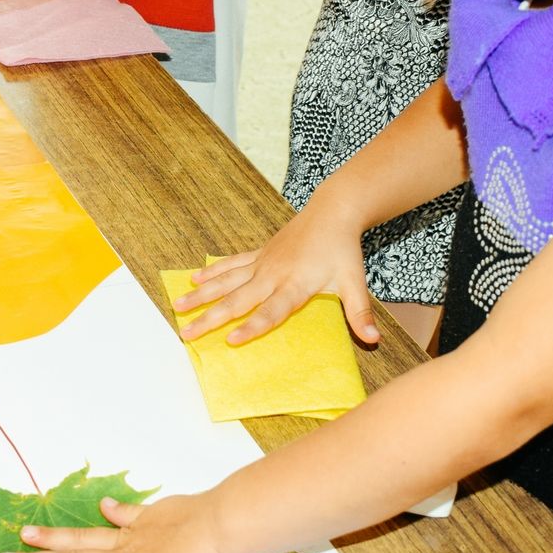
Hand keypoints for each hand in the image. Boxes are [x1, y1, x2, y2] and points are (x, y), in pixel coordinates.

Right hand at [174, 191, 377, 345]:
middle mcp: (272, 274)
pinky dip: (212, 272)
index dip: (252, 328)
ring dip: (201, 296)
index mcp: (295, 285)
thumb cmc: (343, 250)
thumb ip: (359, 313)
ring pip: (226, 281)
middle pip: (237, 300)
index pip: (270, 312)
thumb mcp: (355, 282)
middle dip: (210, 319)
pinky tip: (194, 280)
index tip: (231, 342)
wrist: (332, 211)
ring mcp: (262, 263)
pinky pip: (231, 264)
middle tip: (186, 334)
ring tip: (178, 308)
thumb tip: (374, 340)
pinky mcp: (259, 254)